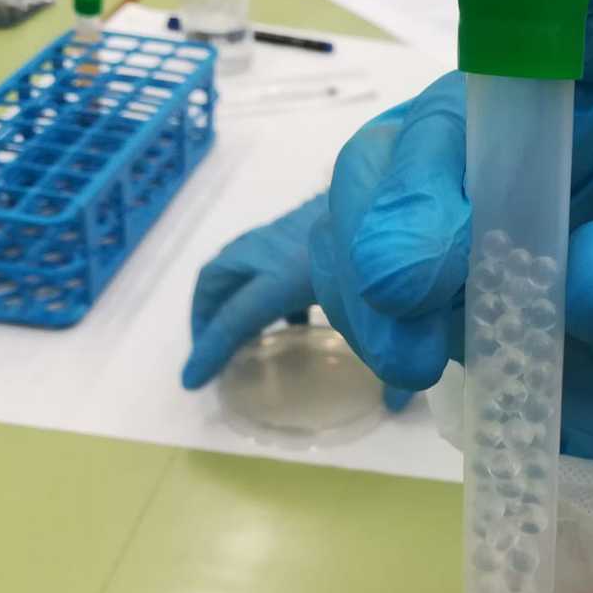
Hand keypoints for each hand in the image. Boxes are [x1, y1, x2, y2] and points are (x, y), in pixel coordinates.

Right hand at [181, 194, 413, 410]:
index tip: (193, 380)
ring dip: (229, 296)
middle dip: (204, 314)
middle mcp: (276, 248)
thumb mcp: (387, 312)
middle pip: (218, 279)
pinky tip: (295, 316)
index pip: (236, 318)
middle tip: (208, 349)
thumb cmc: (386, 251)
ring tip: (245, 336)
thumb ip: (393, 361)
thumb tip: (396, 407)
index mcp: (288, 272)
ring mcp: (288, 231)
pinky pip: (266, 255)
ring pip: (237, 262)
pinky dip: (264, 283)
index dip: (211, 350)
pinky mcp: (305, 221)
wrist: (400, 185)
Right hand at [310, 0, 592, 467]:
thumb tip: (583, 280)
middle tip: (415, 279)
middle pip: (445, 114)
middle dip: (415, 195)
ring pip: (372, 180)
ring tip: (416, 354)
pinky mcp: (402, 242)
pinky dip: (357, 308)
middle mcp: (519, 112)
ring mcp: (451, 177)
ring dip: (371, 261)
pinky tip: (403, 361)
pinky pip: (342, 251)